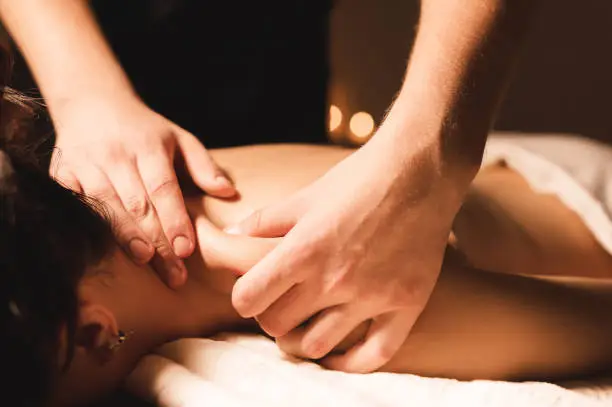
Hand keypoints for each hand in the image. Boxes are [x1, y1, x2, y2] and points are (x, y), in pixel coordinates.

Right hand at [50, 94, 235, 286]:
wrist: (91, 103)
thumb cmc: (144, 129)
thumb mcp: (179, 138)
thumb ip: (203, 165)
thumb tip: (228, 192)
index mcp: (147, 147)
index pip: (163, 188)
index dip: (174, 220)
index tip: (186, 249)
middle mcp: (115, 156)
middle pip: (138, 205)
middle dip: (157, 241)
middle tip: (175, 274)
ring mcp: (85, 165)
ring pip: (107, 207)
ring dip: (126, 238)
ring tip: (146, 262)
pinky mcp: (62, 174)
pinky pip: (76, 205)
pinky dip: (90, 228)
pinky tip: (104, 251)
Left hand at [228, 134, 464, 372]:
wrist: (419, 171)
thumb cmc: (358, 179)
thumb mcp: (305, 196)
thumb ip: (264, 221)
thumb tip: (229, 234)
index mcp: (304, 250)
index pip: (249, 298)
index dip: (244, 297)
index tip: (253, 292)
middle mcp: (334, 279)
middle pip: (277, 325)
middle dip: (271, 315)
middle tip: (281, 303)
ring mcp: (372, 296)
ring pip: (316, 346)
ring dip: (303, 338)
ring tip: (306, 323)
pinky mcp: (405, 304)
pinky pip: (374, 354)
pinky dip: (350, 362)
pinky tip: (338, 356)